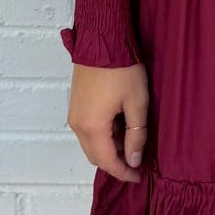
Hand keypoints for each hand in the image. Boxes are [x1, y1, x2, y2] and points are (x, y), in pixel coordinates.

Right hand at [67, 61, 148, 180]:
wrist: (102, 38)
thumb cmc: (122, 69)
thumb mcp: (137, 102)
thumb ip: (136, 135)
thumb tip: (133, 160)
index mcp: (92, 127)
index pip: (107, 162)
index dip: (124, 173)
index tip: (140, 176)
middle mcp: (77, 125)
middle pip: (95, 157)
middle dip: (116, 162)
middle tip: (137, 160)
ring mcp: (73, 114)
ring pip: (90, 144)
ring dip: (108, 149)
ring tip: (131, 141)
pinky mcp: (75, 105)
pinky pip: (87, 131)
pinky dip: (101, 136)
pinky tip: (119, 126)